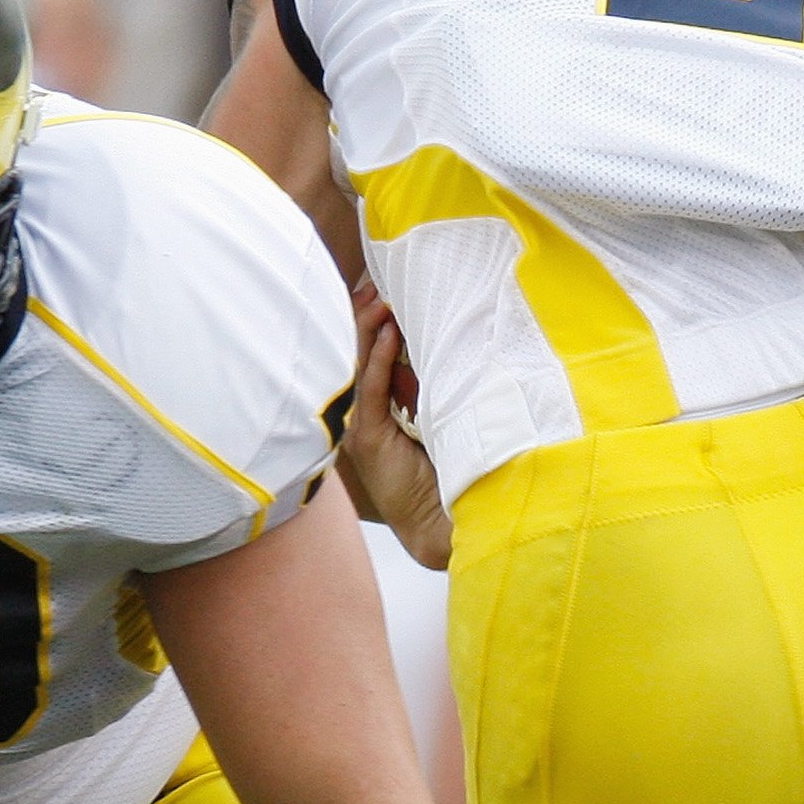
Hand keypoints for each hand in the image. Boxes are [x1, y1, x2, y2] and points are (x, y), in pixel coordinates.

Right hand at [338, 275, 449, 571]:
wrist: (443, 521)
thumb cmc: (447, 472)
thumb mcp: (436, 416)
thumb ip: (424, 386)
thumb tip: (428, 345)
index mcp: (376, 409)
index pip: (367, 355)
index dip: (371, 322)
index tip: (383, 288)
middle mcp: (363, 414)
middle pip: (356, 356)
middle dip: (364, 318)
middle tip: (377, 282)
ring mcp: (361, 427)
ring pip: (359, 367)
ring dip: (369, 330)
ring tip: (379, 298)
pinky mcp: (368, 441)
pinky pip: (371, 391)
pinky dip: (379, 361)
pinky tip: (389, 334)